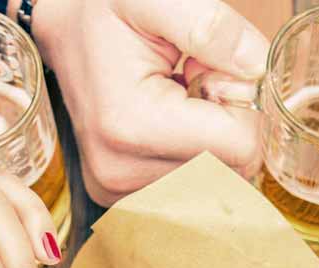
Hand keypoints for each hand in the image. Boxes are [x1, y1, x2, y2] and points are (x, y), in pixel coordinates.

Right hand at [32, 0, 266, 204]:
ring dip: (213, 139)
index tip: (209, 69)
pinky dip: (195, 156)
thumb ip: (210, 26)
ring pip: (217, 180)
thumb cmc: (101, 9)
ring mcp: (119, 191)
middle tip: (191, 78)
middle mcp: (121, 172)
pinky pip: (193, 187)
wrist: (61, 30)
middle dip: (230, 121)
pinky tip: (168, 125)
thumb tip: (257, 67)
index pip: (240, 145)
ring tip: (175, 98)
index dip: (244, 102)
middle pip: (232, 168)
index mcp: (132, 125)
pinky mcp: (122, 197)